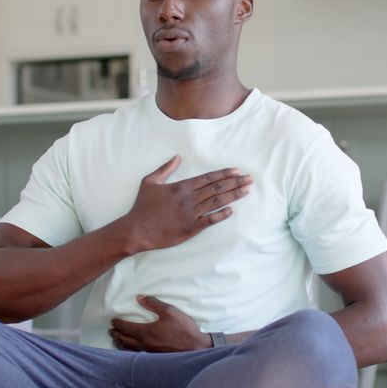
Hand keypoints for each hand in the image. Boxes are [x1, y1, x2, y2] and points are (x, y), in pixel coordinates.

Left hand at [109, 295, 210, 351]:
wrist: (195, 347)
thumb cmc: (183, 328)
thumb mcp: (169, 311)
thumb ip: (153, 303)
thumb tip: (139, 297)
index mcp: (146, 332)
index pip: (126, 327)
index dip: (118, 323)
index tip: (113, 320)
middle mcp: (144, 344)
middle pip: (124, 339)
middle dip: (116, 334)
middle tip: (111, 330)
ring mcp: (148, 353)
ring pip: (128, 349)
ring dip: (119, 344)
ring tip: (115, 340)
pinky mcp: (154, 358)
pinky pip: (135, 355)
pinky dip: (127, 351)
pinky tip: (129, 350)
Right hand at [122, 155, 252, 252]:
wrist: (136, 230)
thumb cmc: (142, 206)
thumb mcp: (150, 182)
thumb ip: (165, 169)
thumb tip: (177, 157)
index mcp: (181, 187)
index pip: (208, 178)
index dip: (224, 174)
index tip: (237, 171)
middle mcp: (189, 199)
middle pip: (217, 188)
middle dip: (235, 182)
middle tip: (250, 179)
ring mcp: (191, 214)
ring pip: (216, 202)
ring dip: (233, 196)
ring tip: (246, 191)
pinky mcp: (190, 228)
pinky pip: (209, 221)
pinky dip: (221, 215)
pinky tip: (231, 211)